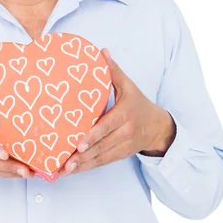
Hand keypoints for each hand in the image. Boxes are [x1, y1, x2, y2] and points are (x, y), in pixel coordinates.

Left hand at [60, 48, 175, 176]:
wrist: (158, 127)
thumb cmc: (138, 103)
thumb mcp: (129, 86)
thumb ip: (114, 71)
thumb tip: (103, 51)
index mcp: (125, 114)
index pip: (107, 127)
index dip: (93, 136)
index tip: (78, 144)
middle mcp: (125, 133)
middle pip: (102, 146)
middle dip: (83, 156)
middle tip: (64, 163)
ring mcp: (123, 146)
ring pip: (101, 158)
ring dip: (82, 166)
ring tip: (63, 171)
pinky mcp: (121, 155)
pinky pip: (102, 163)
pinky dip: (87, 168)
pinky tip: (72, 171)